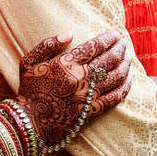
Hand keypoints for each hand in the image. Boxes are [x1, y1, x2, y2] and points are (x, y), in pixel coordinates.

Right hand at [16, 30, 132, 145]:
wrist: (30, 122)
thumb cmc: (28, 89)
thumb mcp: (28, 62)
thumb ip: (48, 45)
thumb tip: (69, 33)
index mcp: (65, 64)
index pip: (94, 46)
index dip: (108, 38)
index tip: (114, 33)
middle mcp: (79, 78)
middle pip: (109, 59)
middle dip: (120, 49)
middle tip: (125, 43)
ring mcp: (88, 96)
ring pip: (116, 77)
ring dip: (125, 65)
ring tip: (128, 57)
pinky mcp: (93, 111)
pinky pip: (116, 97)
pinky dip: (125, 86)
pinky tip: (128, 79)